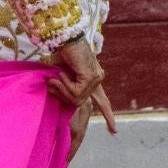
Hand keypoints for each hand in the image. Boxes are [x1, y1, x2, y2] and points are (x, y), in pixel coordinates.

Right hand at [49, 37, 116, 160]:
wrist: (63, 36)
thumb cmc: (60, 52)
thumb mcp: (58, 75)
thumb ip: (60, 87)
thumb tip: (54, 95)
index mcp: (92, 79)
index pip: (102, 101)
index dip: (107, 115)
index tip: (114, 131)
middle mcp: (97, 79)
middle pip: (80, 103)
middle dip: (64, 96)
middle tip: (53, 83)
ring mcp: (96, 78)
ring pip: (76, 99)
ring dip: (62, 89)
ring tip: (58, 75)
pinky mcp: (92, 76)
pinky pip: (75, 92)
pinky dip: (64, 84)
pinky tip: (63, 73)